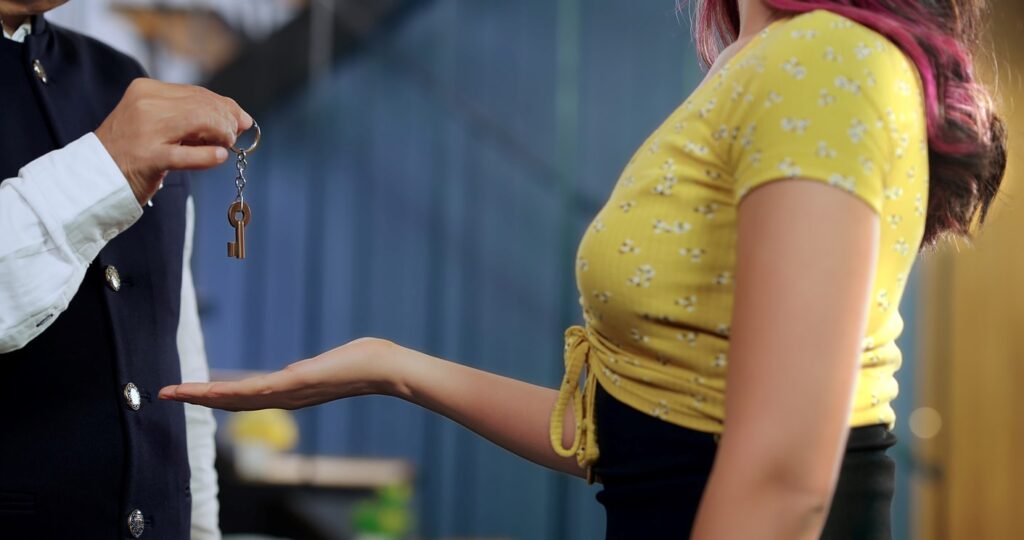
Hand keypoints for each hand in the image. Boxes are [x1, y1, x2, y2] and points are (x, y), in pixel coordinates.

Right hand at [94, 78, 252, 204]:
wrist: (94, 176)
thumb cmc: (132, 151)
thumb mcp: (159, 124)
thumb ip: (193, 117)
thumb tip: (240, 118)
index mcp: (146, 90)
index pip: (197, 92)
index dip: (225, 106)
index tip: (241, 120)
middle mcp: (145, 104)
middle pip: (202, 105)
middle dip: (227, 120)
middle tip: (235, 137)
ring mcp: (146, 130)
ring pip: (199, 121)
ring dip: (222, 135)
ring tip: (225, 146)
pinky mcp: (149, 157)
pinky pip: (187, 154)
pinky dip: (208, 156)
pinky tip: (219, 156)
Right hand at [159, 338, 400, 410]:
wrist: (385, 368)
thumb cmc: (365, 362)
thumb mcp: (327, 366)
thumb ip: (307, 371)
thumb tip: (300, 370)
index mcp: (289, 393)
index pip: (244, 398)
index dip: (215, 397)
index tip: (190, 392)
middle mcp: (284, 398)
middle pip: (232, 402)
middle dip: (198, 399)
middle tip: (167, 394)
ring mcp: (288, 393)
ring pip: (237, 399)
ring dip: (204, 396)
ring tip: (175, 392)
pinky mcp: (294, 384)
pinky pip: (255, 390)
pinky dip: (229, 392)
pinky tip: (208, 390)